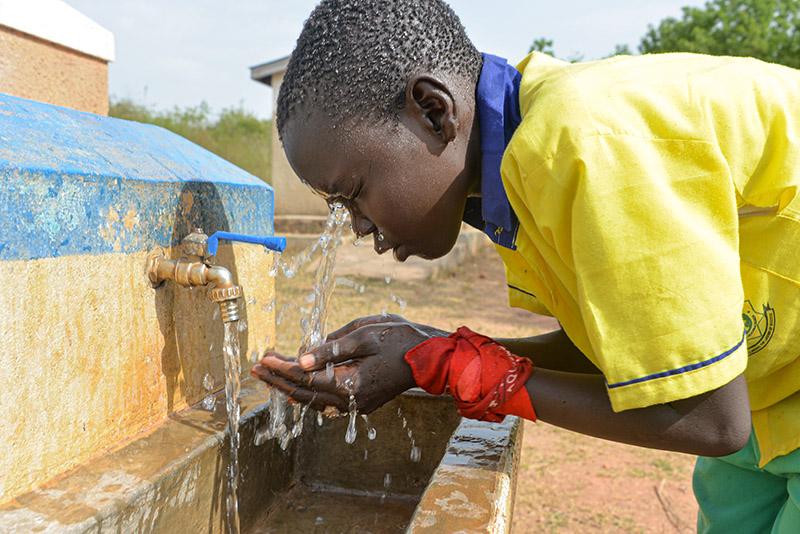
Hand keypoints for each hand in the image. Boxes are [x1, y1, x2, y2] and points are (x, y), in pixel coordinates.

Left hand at [251, 317, 444, 413]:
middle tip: (256, 368)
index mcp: (349, 382)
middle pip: (304, 393)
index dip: (281, 367)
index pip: (304, 378)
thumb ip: (331, 348)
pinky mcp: (362, 401)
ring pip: (314, 400)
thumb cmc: (400, 339)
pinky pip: (328, 401)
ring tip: (271, 375)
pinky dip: (310, 392)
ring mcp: (357, 404)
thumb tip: (301, 359)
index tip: (264, 356)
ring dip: (291, 387)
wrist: (431, 357)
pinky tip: (299, 383)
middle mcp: (350, 400)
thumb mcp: (364, 334)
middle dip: (278, 380)